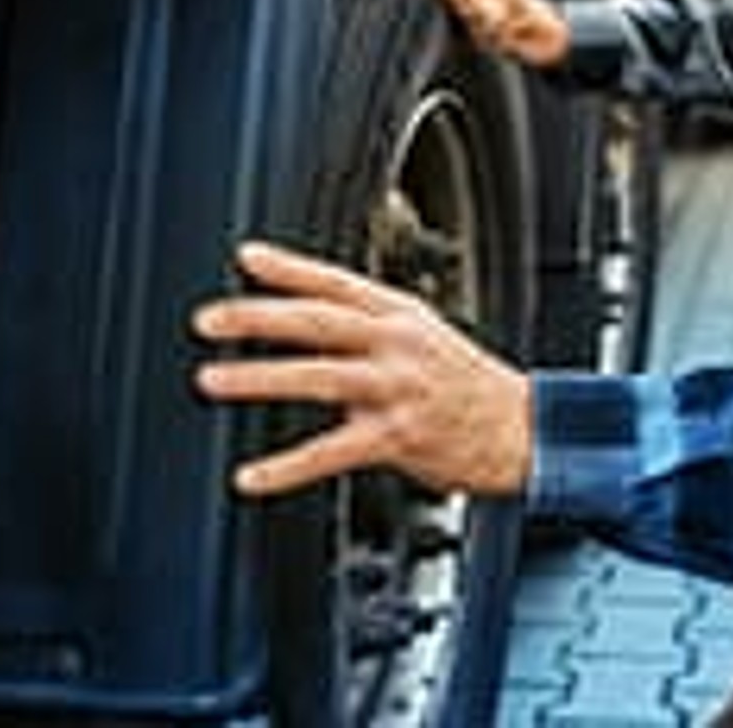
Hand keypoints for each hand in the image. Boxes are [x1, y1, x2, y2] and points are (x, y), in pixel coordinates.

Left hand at [192, 241, 532, 497]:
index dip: (291, 267)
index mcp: (403, 315)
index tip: (246, 256)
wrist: (524, 431)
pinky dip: (285, 467)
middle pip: (319, 321)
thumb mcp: (425, 337)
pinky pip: (331, 452)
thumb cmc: (468, 386)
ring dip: (259, 378)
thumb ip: (370, 329)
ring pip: (318, 376)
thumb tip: (304, 322)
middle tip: (208, 319)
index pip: (339, 282)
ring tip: (211, 380)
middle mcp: (399, 344)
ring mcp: (399, 389)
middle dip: (258, 316)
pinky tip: (251, 476)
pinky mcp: (398, 437)